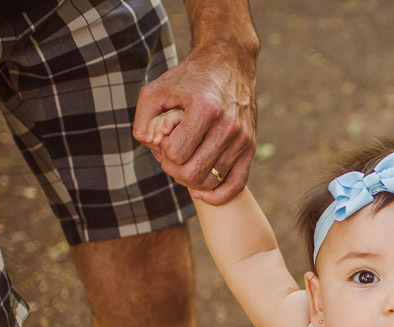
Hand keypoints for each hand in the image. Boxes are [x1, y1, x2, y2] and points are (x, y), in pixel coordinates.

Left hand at [133, 44, 255, 204]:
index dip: (163, 151)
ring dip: (191, 176)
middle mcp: (227, 127)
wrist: (228, 65)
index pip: (176, 154)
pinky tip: (200, 192)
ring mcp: (242, 139)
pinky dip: (217, 195)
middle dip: (174, 170)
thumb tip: (150, 146)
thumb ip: (143, 120)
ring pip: (210, 181)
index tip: (163, 138)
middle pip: (193, 173)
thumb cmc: (189, 79)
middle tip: (169, 156)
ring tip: (185, 159)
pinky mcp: (250, 147)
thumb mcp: (157, 90)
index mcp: (205, 110)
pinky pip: (236, 184)